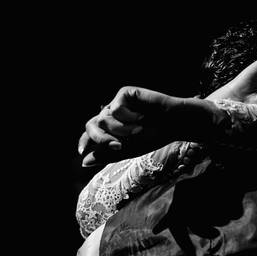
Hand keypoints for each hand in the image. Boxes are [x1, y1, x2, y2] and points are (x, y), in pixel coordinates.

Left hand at [78, 86, 218, 165]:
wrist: (174, 124)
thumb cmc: (154, 136)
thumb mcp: (129, 150)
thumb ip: (107, 155)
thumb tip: (83, 162)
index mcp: (111, 127)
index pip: (90, 133)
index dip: (84, 141)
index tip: (81, 151)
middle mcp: (112, 114)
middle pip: (92, 125)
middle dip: (101, 138)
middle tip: (118, 146)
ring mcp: (118, 103)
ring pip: (103, 119)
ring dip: (122, 130)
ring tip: (139, 130)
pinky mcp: (126, 93)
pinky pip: (115, 109)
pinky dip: (128, 118)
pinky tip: (141, 117)